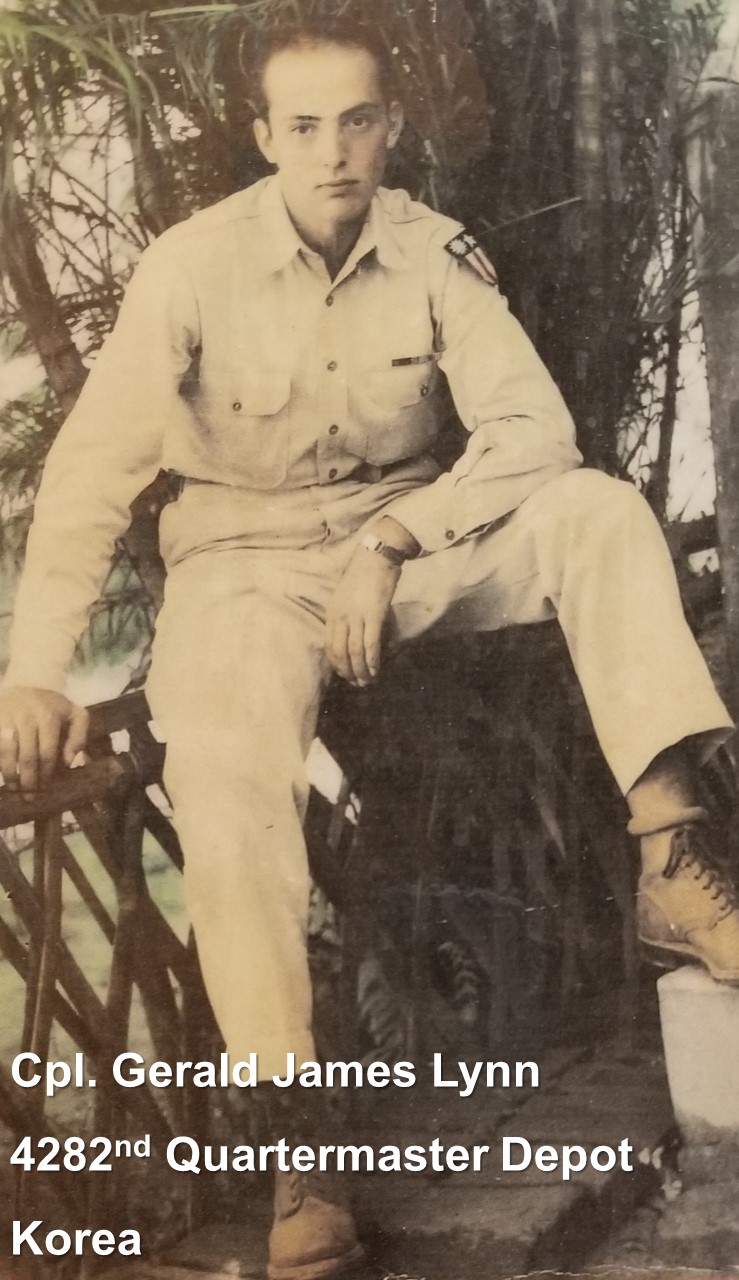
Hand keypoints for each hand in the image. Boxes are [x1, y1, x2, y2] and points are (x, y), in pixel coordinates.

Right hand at [0, 687, 89, 794]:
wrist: (27, 682)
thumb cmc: (52, 705)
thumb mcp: (75, 714)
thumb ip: (79, 737)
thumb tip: (70, 761)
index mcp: (48, 716)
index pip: (47, 752)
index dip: (46, 774)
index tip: (45, 788)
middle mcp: (26, 717)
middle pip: (26, 756)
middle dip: (28, 780)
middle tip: (29, 796)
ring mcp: (6, 717)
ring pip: (5, 751)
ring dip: (9, 774)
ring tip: (14, 788)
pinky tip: (1, 774)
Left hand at [325, 548, 400, 686]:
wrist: (377, 556)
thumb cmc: (364, 574)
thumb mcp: (346, 596)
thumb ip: (346, 615)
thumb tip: (352, 635)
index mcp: (333, 612)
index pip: (329, 645)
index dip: (337, 664)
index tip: (345, 674)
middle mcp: (341, 616)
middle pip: (340, 652)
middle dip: (348, 672)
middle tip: (357, 683)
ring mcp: (357, 616)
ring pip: (355, 651)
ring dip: (361, 670)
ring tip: (367, 682)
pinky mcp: (374, 615)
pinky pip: (370, 643)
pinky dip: (372, 660)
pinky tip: (376, 670)